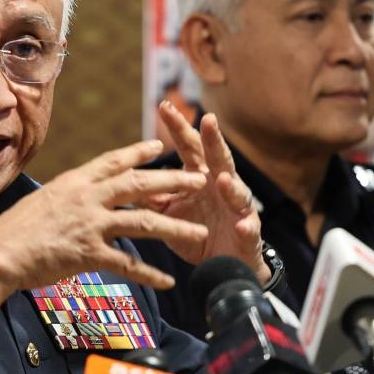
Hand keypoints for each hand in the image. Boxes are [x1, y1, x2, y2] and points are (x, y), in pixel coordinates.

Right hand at [0, 139, 209, 289]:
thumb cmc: (13, 231)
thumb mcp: (42, 201)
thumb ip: (66, 197)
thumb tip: (76, 197)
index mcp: (74, 182)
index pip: (112, 161)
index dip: (138, 153)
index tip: (160, 146)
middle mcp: (86, 198)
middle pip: (138, 185)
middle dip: (172, 181)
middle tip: (199, 179)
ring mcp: (89, 225)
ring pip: (143, 223)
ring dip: (175, 228)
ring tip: (200, 233)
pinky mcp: (89, 253)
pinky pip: (127, 264)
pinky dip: (150, 274)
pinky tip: (168, 281)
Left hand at [149, 101, 270, 284]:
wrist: (223, 266)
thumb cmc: (197, 233)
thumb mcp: (169, 213)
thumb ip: (153, 195)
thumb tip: (124, 177)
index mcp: (201, 177)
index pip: (189, 147)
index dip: (178, 128)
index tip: (164, 107)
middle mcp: (223, 186)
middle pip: (218, 159)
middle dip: (214, 141)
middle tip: (208, 120)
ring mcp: (238, 209)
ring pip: (238, 193)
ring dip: (231, 186)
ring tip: (222, 179)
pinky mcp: (249, 234)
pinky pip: (249, 229)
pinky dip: (246, 227)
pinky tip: (242, 225)